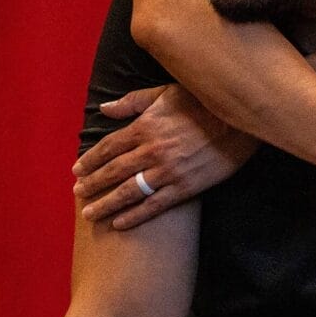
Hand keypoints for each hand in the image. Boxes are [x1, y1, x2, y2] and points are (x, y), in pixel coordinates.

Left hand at [72, 85, 257, 228]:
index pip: (109, 146)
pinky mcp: (184, 188)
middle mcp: (151, 151)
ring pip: (127, 192)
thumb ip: (134, 101)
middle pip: (113, 171)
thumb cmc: (202, 101)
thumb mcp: (167, 92)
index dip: (90, 159)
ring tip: (90, 213)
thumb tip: (104, 109)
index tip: (77, 169)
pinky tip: (119, 224)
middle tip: (77, 193)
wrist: (238, 120)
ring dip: (105, 203)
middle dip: (92, 183)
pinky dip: (133, 217)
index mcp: (146, 126)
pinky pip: (152, 206)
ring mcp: (167, 172)